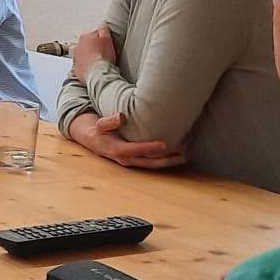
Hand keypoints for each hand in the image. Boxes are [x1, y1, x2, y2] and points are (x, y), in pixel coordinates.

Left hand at [72, 25, 118, 80]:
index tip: (105, 44)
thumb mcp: (107, 39)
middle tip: (102, 53)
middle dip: (92, 47)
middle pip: (86, 44)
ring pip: (82, 54)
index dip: (101, 39)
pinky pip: (80, 65)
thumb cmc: (103, 57)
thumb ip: (104, 30)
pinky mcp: (76, 68)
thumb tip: (102, 26)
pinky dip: (85, 66)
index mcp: (85, 37)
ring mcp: (75, 58)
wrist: (98, 73)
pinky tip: (92, 68)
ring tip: (97, 61)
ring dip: (87, 56)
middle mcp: (77, 46)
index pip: (93, 35)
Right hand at [72, 114, 187, 169]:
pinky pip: (152, 162)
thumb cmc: (99, 130)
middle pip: (150, 161)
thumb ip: (109, 121)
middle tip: (184, 151)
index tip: (165, 143)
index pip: (137, 149)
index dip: (150, 147)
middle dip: (168, 158)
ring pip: (153, 164)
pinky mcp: (137, 160)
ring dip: (170, 160)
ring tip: (185, 154)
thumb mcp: (100, 124)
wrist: (93, 140)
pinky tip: (177, 155)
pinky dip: (165, 159)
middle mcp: (126, 159)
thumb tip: (121, 116)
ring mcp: (132, 161)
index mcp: (118, 150)